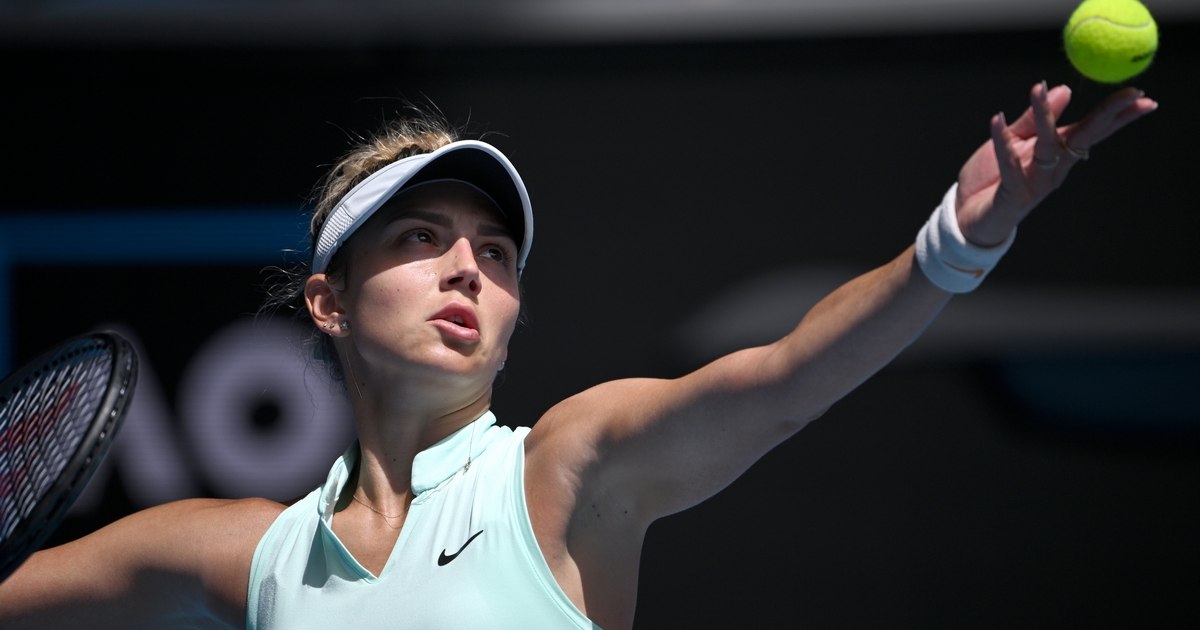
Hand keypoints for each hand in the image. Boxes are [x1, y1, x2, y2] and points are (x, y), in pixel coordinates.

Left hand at [954, 81, 1157, 245]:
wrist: (966, 216)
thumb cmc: (992, 177)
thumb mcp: (1014, 141)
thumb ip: (1034, 118)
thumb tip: (1063, 87)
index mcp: (1057, 153)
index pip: (1092, 129)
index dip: (1117, 114)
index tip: (1142, 96)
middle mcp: (1053, 168)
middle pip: (1084, 137)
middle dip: (1108, 116)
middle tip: (1131, 94)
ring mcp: (1036, 183)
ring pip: (1047, 146)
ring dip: (1043, 115)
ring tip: (1037, 86)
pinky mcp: (1014, 195)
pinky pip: (1009, 165)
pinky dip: (1002, 141)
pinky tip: (996, 119)